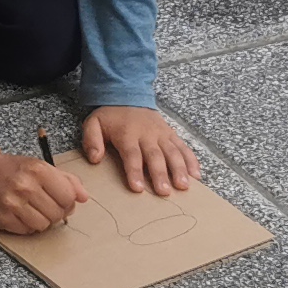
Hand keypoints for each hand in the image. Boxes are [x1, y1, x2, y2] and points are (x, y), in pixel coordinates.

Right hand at [0, 143, 88, 234]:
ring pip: (43, 225)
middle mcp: (25, 187)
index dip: (69, 202)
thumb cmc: (13, 168)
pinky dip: (28, 226)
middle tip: (48, 205)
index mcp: (38, 170)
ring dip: (43, 220)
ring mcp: (12, 203)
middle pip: (57, 213)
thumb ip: (66, 180)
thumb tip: (84, 197)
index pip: (68, 197)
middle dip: (57, 212)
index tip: (63, 200)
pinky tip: (23, 214)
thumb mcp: (41, 165)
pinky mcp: (2, 217)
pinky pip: (26, 231)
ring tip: (35, 210)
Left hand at [84, 105, 200, 195]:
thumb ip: (91, 140)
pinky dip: (191, 161)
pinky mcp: (171, 134)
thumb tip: (95, 158)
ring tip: (184, 186)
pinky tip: (196, 175)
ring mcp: (162, 134)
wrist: (128, 95)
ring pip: (173, 152)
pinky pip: (183, 147)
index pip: (132, 155)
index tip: (138, 188)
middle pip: (155, 156)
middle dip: (161, 174)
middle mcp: (148, 135)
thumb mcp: (93, 124)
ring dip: (179, 169)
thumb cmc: (111, 117)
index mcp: (127, 134)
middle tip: (164, 192)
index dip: (134, 171)